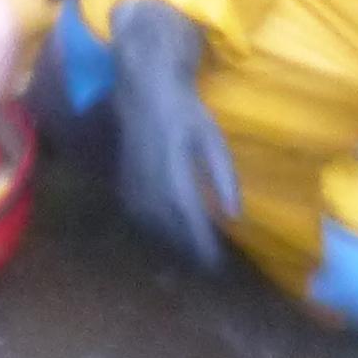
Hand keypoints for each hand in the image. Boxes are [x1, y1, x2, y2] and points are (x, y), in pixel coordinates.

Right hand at [108, 0, 239, 270]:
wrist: (144, 89)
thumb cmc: (185, 112)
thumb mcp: (211, 138)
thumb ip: (223, 176)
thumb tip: (235, 215)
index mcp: (174, 169)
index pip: (189, 217)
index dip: (201, 244)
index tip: (216, 264)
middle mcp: (149, 180)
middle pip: (168, 228)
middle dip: (187, 251)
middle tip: (207, 267)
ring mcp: (132, 182)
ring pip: (150, 226)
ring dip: (169, 246)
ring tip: (189, 260)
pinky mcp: (123, 181)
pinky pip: (138, 216)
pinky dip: (153, 232)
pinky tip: (166, 238)